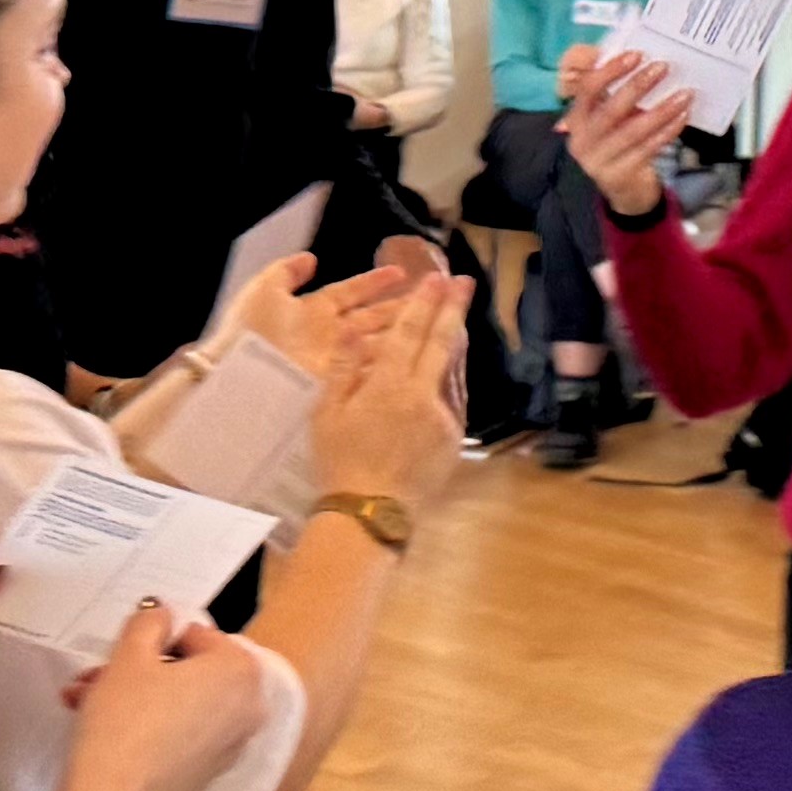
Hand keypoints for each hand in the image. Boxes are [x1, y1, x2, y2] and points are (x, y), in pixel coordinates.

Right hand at [53, 604, 274, 790]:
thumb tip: (162, 614)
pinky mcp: (209, 773)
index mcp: (242, 671)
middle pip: (185, 671)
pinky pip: (179, 733)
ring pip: (177, 702)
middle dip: (135, 670)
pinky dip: (146, 724)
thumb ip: (149, 622)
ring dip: (131, 696)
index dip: (150, 642)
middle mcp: (249, 706)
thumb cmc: (124, 724)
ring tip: (83, 701)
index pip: (193, 635)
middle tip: (94, 676)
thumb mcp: (129, 657)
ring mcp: (232, 744)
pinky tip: (101, 727)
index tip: (119, 655)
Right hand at [311, 281, 474, 509]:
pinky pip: (455, 397)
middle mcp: (423, 396)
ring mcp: (443, 417)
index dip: (424, 303)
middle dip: (454, 308)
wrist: (370, 512)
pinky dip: (453, 375)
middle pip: (443, 342)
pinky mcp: (453, 438)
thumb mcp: (327, 413)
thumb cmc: (339, 461)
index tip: (436, 278)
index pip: (410, 332)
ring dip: (455, 339)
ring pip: (454, 368)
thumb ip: (343, 368)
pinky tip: (450, 366)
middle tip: (464, 282)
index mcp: (388, 386)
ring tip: (457, 315)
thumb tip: (351, 329)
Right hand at [563, 61, 703, 222]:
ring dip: (661, 110)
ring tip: (685, 94)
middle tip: (663, 67)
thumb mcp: (610, 118)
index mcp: (576, 118)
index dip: (609, 71)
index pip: (586, 90)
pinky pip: (647, 149)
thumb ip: (614, 91)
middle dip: (637, 87)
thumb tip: (637, 56)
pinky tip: (683, 116)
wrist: (623, 190)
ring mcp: (599, 162)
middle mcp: (582, 140)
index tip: (636, 55)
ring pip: (632, 132)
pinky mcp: (619, 176)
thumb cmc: (618, 141)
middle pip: (610, 111)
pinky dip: (667, 131)